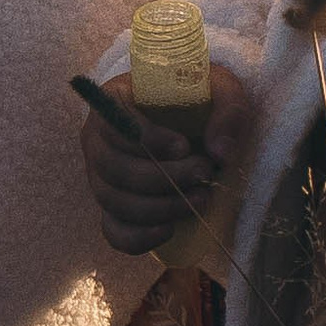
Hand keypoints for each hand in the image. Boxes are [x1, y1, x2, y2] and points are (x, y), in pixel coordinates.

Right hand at [81, 63, 252, 257]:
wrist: (193, 121)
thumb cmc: (199, 99)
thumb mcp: (220, 88)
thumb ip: (228, 111)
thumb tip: (220, 154)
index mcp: (112, 102)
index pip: (114, 124)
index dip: (148, 140)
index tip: (185, 146)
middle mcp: (97, 140)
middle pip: (115, 168)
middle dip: (164, 178)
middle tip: (204, 174)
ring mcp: (100, 177)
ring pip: (114, 202)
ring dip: (160, 207)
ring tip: (201, 199)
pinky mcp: (112, 208)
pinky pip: (113, 231)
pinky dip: (138, 237)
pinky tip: (169, 230)